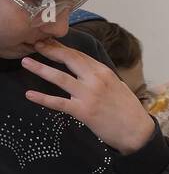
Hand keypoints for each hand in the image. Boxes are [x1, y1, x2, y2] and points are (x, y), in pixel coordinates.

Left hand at [22, 38, 156, 154]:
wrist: (137, 131)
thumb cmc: (128, 110)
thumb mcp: (117, 86)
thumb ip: (101, 77)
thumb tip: (87, 72)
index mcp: (105, 72)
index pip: (80, 55)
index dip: (62, 47)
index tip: (49, 41)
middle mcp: (96, 80)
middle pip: (69, 60)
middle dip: (50, 50)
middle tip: (36, 43)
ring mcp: (89, 95)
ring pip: (60, 78)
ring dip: (41, 69)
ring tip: (26, 62)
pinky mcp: (83, 111)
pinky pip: (58, 103)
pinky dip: (42, 98)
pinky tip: (30, 94)